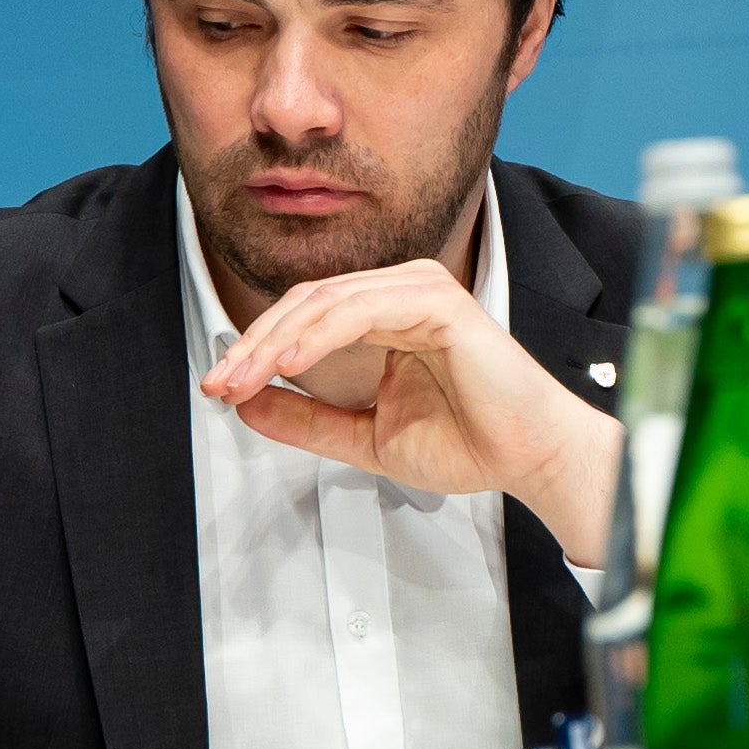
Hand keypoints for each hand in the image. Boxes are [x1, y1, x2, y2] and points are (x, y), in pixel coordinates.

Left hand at [200, 259, 621, 561]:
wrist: (529, 458)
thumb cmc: (469, 443)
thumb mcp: (365, 437)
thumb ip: (309, 421)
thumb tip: (247, 405)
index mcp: (386, 314)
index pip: (304, 317)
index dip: (257, 350)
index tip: (220, 388)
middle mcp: (401, 291)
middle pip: (306, 302)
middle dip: (254, 344)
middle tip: (219, 382)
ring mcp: (420, 290)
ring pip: (326, 301)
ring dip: (276, 340)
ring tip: (243, 377)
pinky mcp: (439, 301)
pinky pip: (364, 309)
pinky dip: (319, 334)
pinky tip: (288, 363)